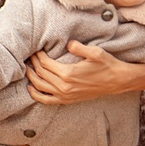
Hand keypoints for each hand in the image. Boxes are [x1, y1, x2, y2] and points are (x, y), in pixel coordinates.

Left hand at [23, 44, 144, 106]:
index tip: (36, 49)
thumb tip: (67, 44)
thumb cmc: (106, 65)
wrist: (117, 81)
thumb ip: (79, 47)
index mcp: (68, 73)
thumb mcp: (95, 52)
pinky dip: (36, 95)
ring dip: (31, 77)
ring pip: (40, 87)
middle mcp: (64, 86)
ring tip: (27, 68)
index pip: (45, 64)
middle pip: (40, 74)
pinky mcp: (68, 100)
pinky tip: (31, 88)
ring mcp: (65, 95)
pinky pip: (47, 100)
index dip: (38, 56)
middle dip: (33, 64)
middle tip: (29, 56)